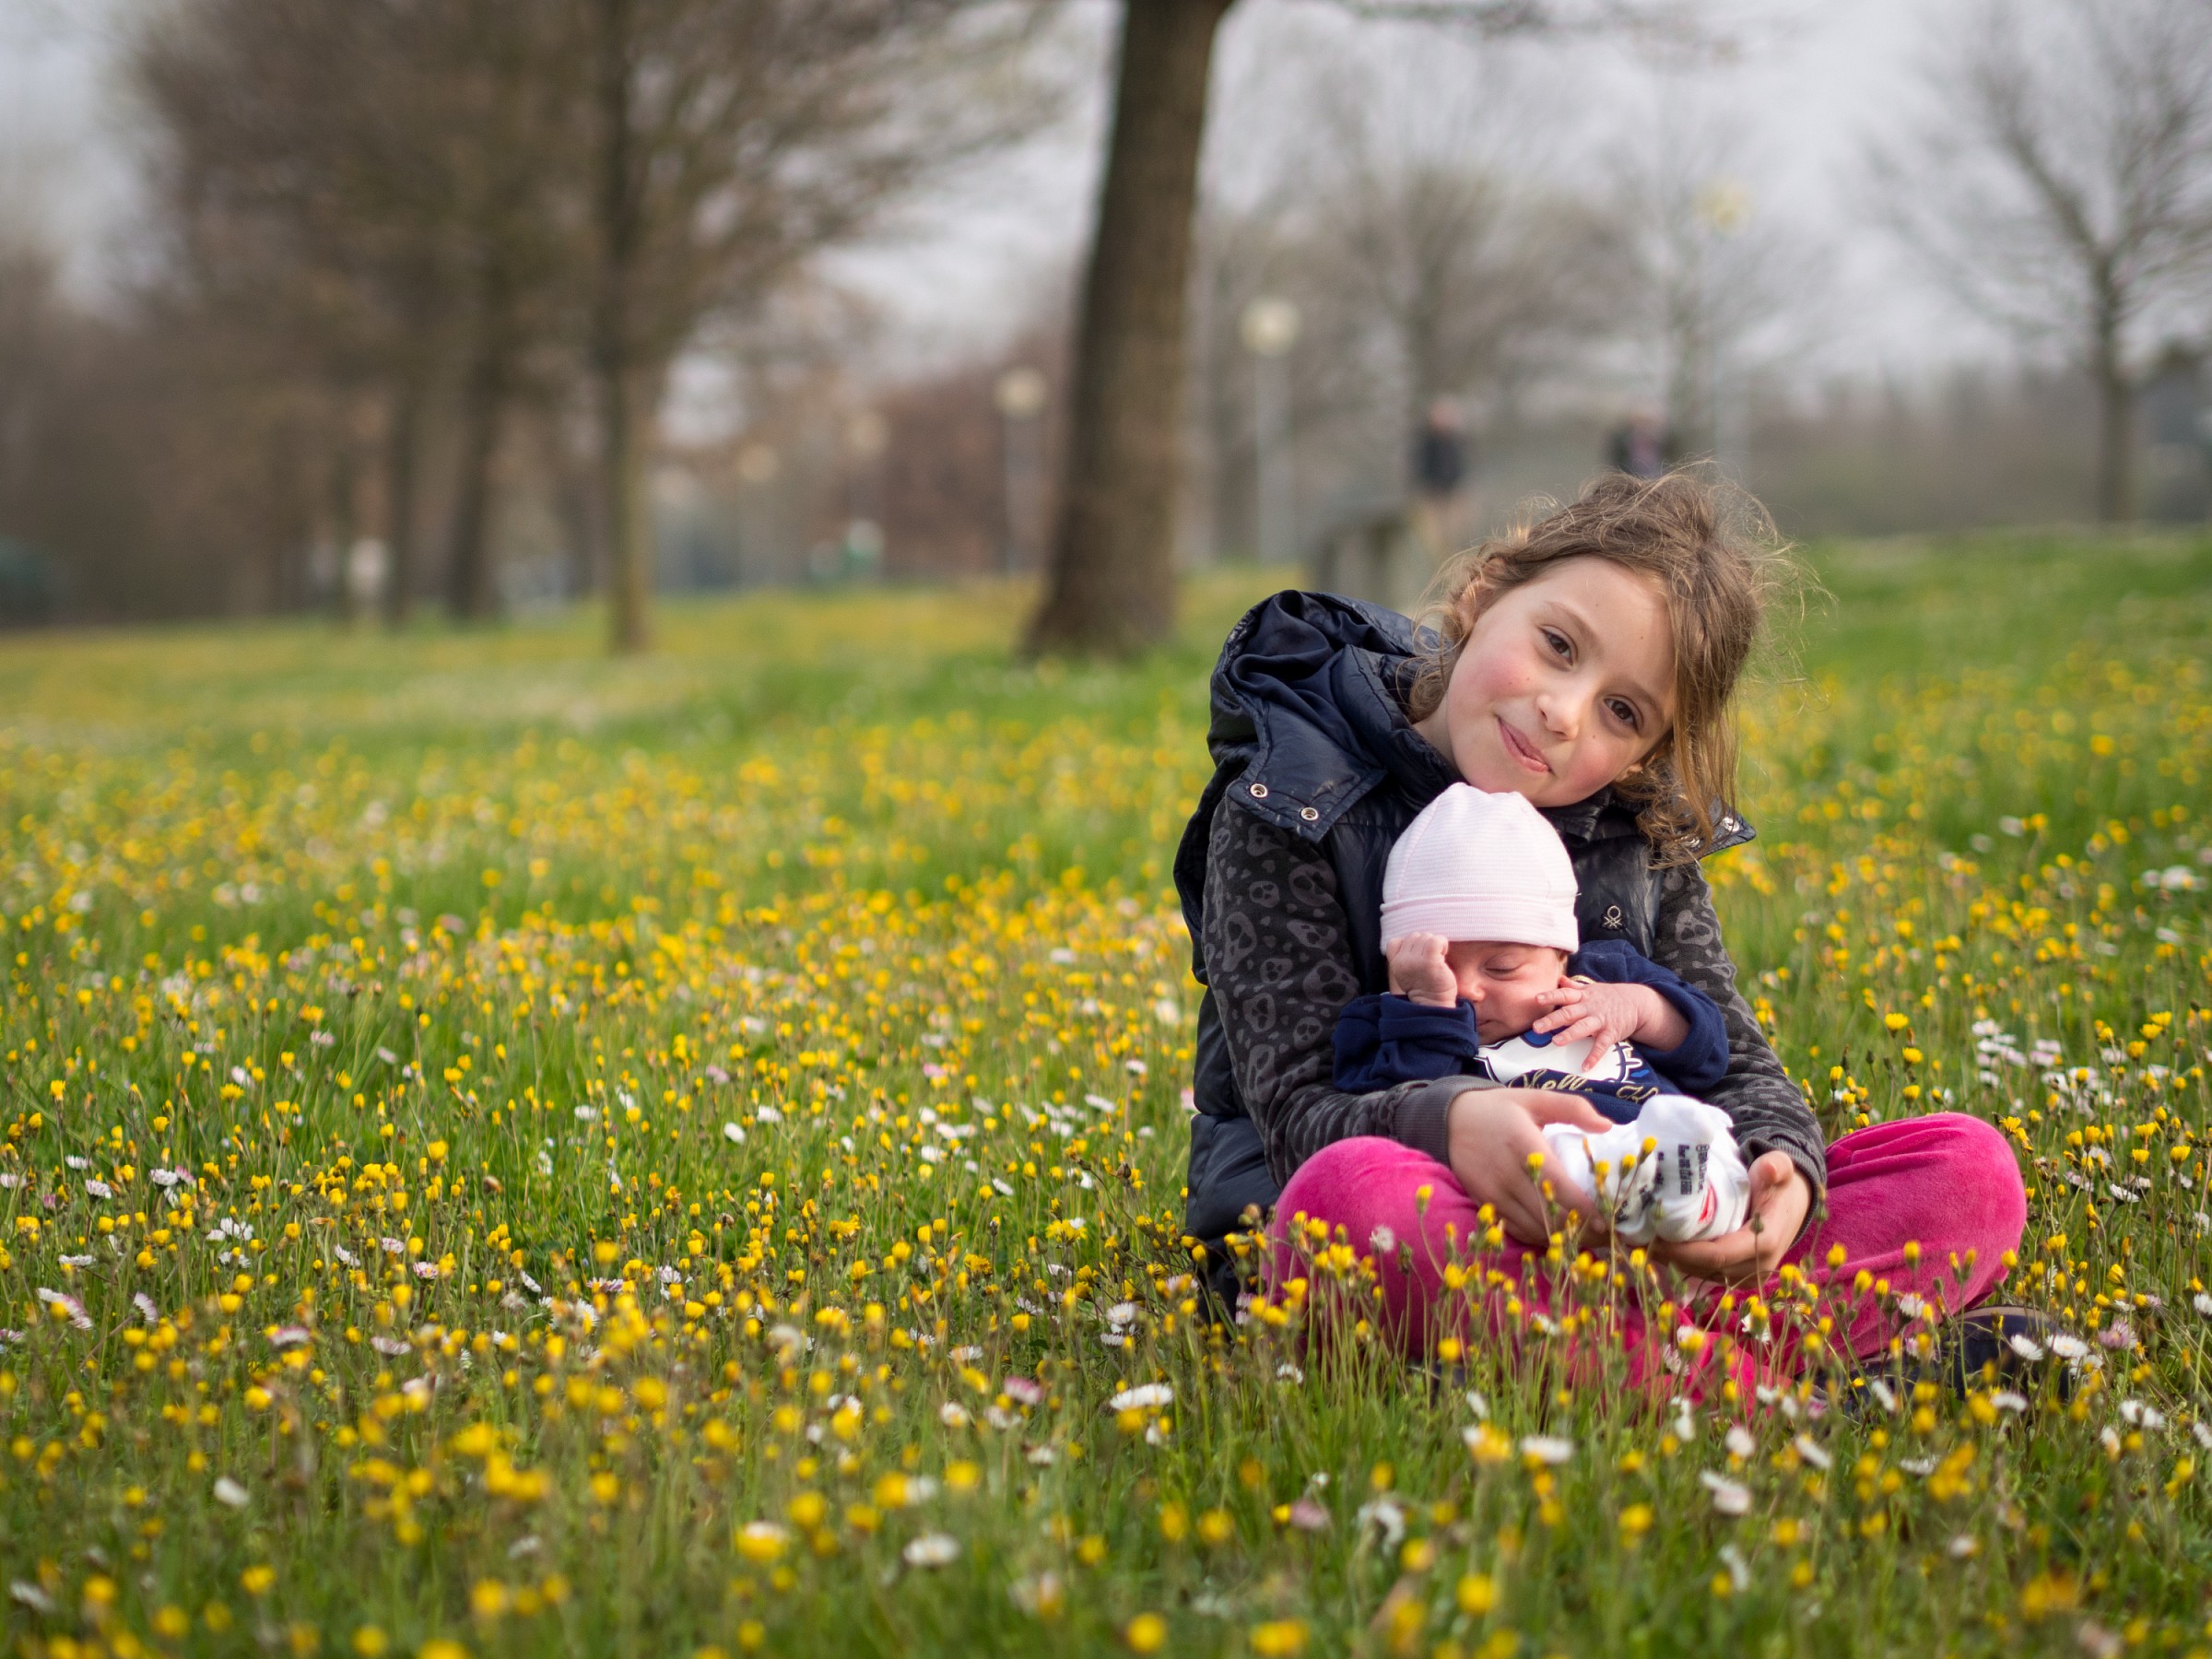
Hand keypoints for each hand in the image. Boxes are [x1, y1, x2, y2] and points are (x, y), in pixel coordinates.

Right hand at [1386, 932, 1459, 1007]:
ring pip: (1425, 936)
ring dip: (1434, 944)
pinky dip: (1442, 943)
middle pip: (1413, 936)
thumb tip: (1416, 939)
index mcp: (1395, 964)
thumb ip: (1405, 958)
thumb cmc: (1425, 988)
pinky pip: (1435, 940)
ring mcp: (1415, 960)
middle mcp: (1402, 961)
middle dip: (1424, 944)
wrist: (1434, 1004)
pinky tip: (1443, 953)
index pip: (1394, 942)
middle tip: (1431, 958)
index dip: (1408, 945)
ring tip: (1437, 958)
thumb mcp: (1406, 974)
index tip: (1418, 956)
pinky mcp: (1430, 961)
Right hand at [1444, 1086, 1611, 1245]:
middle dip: (1579, 1230)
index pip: (1557, 1186)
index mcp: (1523, 1145)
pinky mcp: (1484, 1204)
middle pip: (1547, 1214)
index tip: (1607, 1220)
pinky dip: (1538, 1238)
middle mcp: (1506, 1174)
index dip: (1583, 1208)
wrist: (1451, 1120)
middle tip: (1606, 1237)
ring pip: (1532, 1228)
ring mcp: (1493, 1193)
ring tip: (1587, 1240)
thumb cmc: (1500, 1110)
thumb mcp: (1535, 1098)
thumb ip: (1572, 1107)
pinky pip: (1515, 1230)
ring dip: (1561, 1238)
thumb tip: (1606, 1125)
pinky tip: (1557, 1237)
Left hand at [1531, 981, 1682, 1051]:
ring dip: (1570, 1034)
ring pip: (1583, 1027)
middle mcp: (1590, 1008)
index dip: (1550, 996)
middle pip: (1569, 1013)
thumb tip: (1559, 979)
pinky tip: (1585, 1066)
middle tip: (1536, 1027)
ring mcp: (1601, 1020)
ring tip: (1556, 1042)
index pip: (1564, 995)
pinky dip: (1594, 1056)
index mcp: (1583, 997)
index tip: (1536, 999)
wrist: (1637, 1003)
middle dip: (1553, 1019)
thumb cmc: (1608, 997)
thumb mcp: (1591, 989)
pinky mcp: (1611, 1033)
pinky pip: (1602, 1046)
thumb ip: (1574, 987)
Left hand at [1647, 1152, 1810, 1285]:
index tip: (1653, 1239)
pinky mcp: (1740, 1276)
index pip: (1717, 1255)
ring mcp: (1749, 1275)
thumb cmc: (1781, 1184)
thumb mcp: (1781, 1170)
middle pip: (1705, 1268)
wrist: (1794, 1203)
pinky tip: (1659, 1250)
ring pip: (1702, 1275)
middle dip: (1670, 1257)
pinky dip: (1683, 1265)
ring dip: (1673, 1263)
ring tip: (1642, 1244)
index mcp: (1765, 1243)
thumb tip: (1769, 1169)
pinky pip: (1707, 1275)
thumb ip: (1775, 1167)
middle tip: (1637, 1240)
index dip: (1683, 1251)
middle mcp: (1758, 1266)